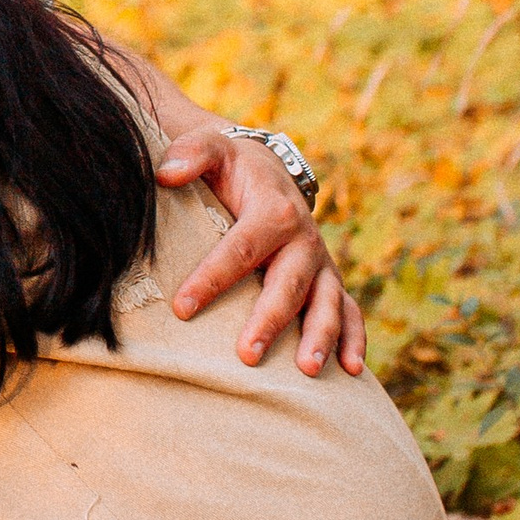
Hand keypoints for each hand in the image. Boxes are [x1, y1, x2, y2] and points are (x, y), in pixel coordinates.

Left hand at [159, 130, 364, 376]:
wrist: (267, 168)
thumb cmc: (230, 166)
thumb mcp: (210, 148)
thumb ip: (189, 155)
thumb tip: (165, 176)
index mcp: (273, 210)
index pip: (240, 249)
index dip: (211, 278)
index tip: (182, 308)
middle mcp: (304, 238)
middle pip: (287, 284)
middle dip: (269, 320)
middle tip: (246, 355)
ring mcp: (320, 262)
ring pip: (326, 302)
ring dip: (319, 336)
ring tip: (306, 371)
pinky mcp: (328, 280)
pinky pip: (348, 310)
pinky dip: (354, 338)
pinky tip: (352, 371)